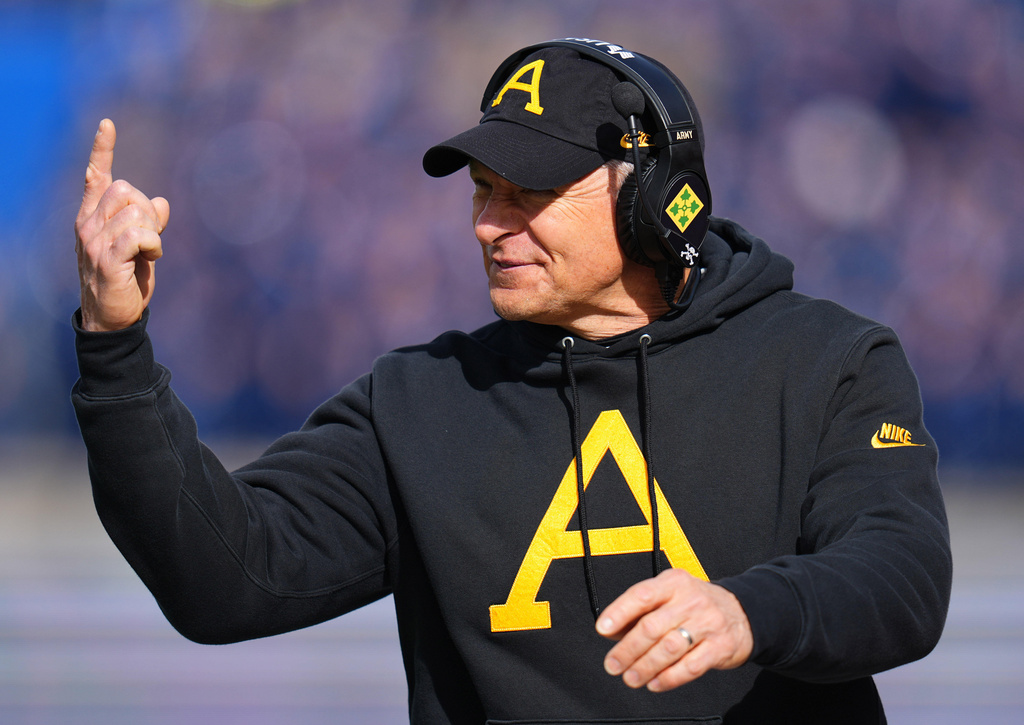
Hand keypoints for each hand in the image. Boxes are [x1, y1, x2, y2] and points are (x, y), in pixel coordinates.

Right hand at [75, 119, 170, 331]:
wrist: (112, 317)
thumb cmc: (126, 279)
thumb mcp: (140, 247)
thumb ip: (149, 223)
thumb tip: (161, 201)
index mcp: (93, 217)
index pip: (96, 176)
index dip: (102, 150)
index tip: (107, 124)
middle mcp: (87, 224)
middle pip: (126, 190)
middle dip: (147, 210)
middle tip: (149, 238)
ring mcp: (94, 241)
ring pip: (136, 211)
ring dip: (153, 232)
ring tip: (147, 253)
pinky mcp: (107, 259)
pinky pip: (139, 235)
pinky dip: (153, 244)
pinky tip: (151, 257)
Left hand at [596, 568, 752, 691]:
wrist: (742, 612)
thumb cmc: (696, 604)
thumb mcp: (670, 595)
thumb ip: (641, 610)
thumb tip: (611, 631)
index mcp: (674, 582)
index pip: (642, 595)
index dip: (619, 613)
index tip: (603, 629)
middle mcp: (691, 600)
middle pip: (652, 626)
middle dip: (627, 649)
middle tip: (613, 664)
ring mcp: (708, 623)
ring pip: (669, 648)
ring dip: (645, 667)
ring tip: (631, 677)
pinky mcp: (720, 647)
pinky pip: (690, 667)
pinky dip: (669, 678)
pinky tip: (655, 683)